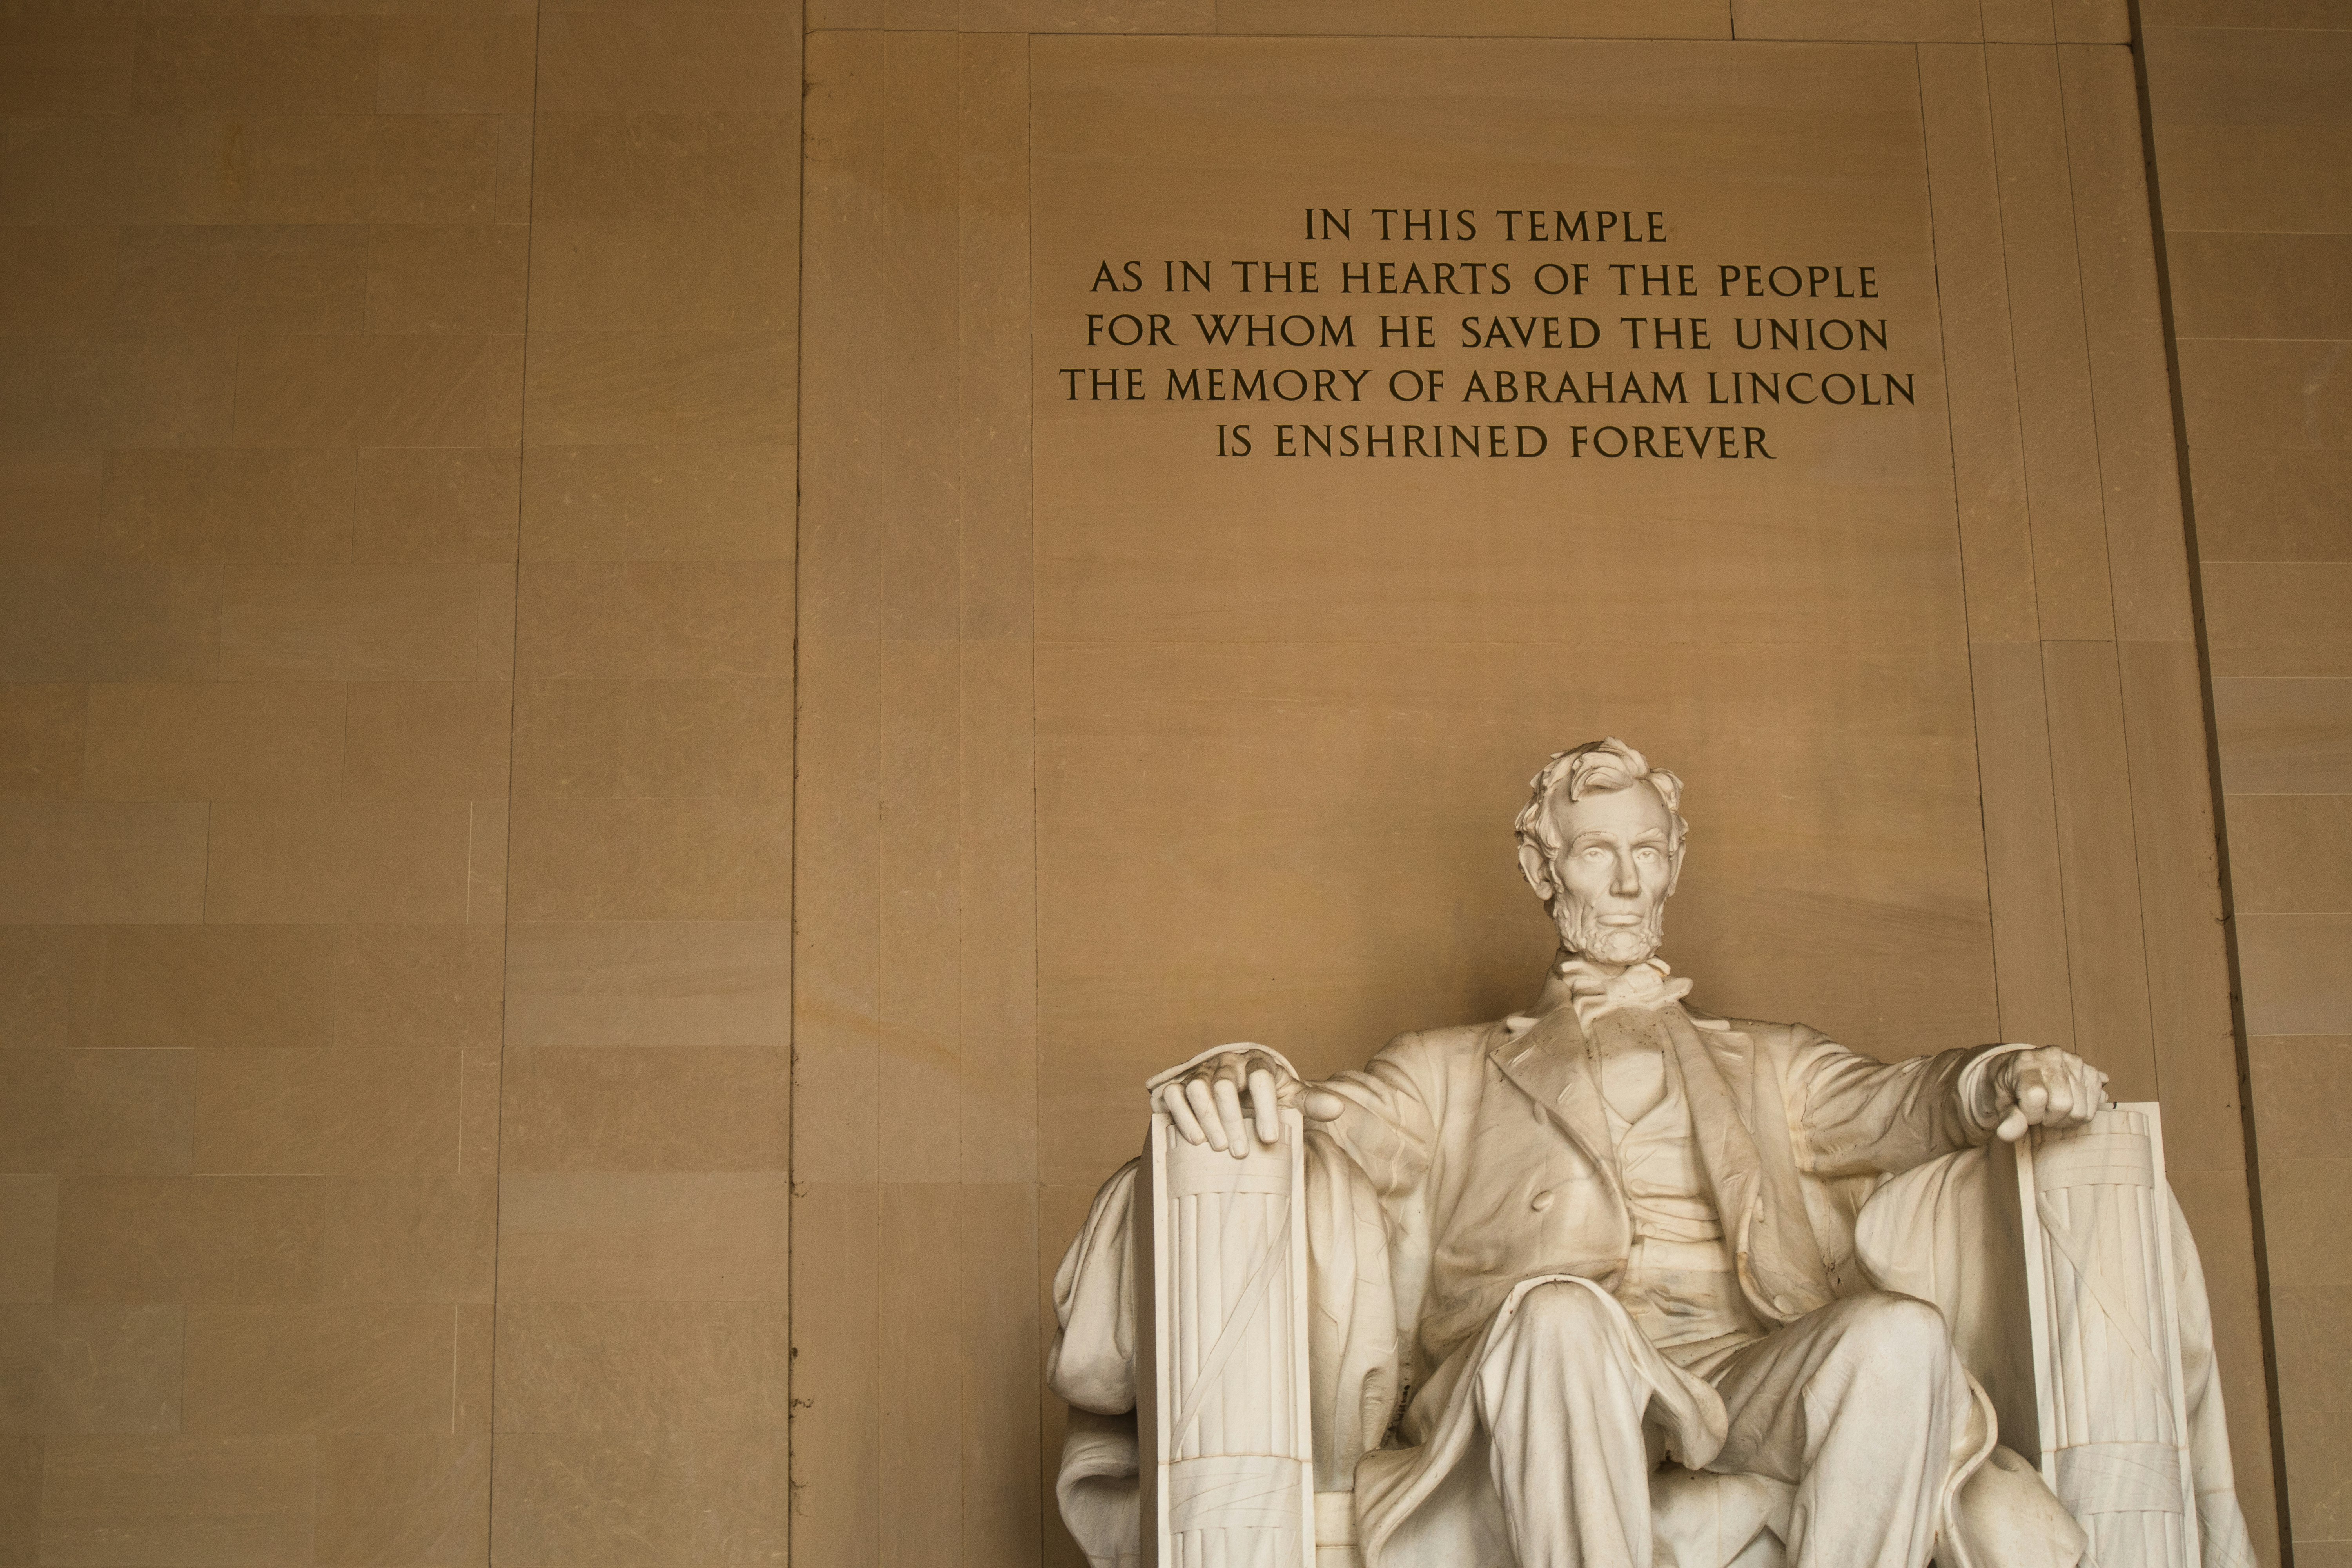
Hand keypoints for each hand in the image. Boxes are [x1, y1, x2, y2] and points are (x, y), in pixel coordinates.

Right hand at [1153, 1046, 1345, 1157]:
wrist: (1232, 1094)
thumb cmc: (1263, 1099)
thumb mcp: (1288, 1098)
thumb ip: (1311, 1102)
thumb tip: (1338, 1108)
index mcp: (1256, 1063)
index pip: (1260, 1077)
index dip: (1265, 1107)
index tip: (1270, 1138)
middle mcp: (1226, 1063)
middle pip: (1224, 1084)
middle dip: (1232, 1119)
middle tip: (1239, 1153)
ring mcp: (1200, 1072)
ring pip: (1197, 1087)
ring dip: (1206, 1118)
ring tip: (1218, 1147)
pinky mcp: (1177, 1085)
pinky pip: (1173, 1094)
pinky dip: (1182, 1116)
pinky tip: (1195, 1139)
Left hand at [1990, 1045, 2109, 1142]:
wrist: (2022, 1068)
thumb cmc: (2011, 1088)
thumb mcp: (2001, 1102)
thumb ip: (2006, 1117)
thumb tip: (2006, 1134)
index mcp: (2025, 1062)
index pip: (2036, 1097)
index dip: (2031, 1114)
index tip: (2024, 1110)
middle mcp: (2053, 1057)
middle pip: (2063, 1105)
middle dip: (2049, 1117)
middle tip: (2039, 1111)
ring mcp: (2075, 1062)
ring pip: (2080, 1111)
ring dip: (2065, 1117)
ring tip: (2052, 1107)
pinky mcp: (2091, 1071)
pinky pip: (2095, 1106)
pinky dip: (2080, 1112)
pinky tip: (2067, 1103)